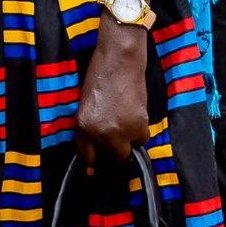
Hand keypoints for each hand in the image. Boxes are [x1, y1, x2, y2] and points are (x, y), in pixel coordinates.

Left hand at [75, 21, 154, 167]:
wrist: (120, 60)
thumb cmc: (100, 76)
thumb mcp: (85, 105)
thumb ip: (88, 129)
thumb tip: (94, 153)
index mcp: (83, 127)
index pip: (87, 158)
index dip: (93, 163)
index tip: (97, 166)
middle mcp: (100, 133)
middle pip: (111, 159)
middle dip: (114, 153)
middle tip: (117, 139)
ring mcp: (120, 131)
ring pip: (127, 153)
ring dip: (128, 143)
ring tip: (127, 124)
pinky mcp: (139, 126)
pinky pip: (142, 140)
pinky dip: (140, 132)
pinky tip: (135, 116)